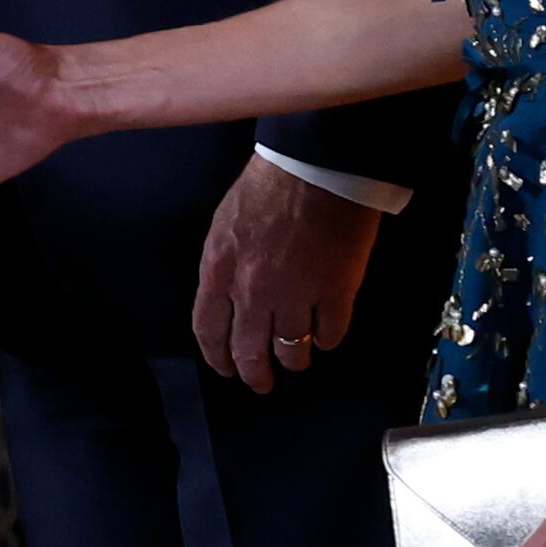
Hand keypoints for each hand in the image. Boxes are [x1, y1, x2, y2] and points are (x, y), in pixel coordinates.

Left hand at [195, 159, 381, 391]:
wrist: (318, 164)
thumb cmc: (271, 183)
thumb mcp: (227, 223)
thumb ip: (225, 266)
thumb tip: (231, 300)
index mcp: (220, 269)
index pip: (209, 331)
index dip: (218, 358)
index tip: (227, 368)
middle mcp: (252, 290)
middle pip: (249, 353)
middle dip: (255, 375)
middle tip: (262, 382)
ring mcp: (296, 295)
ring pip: (292, 351)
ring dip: (294, 359)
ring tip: (298, 358)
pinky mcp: (336, 293)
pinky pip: (330, 334)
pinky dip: (328, 338)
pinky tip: (326, 333)